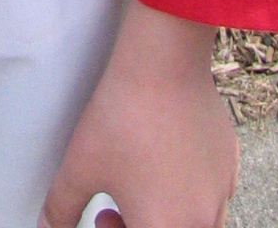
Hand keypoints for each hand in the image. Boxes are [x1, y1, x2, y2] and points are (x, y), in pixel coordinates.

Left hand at [39, 0, 237, 227]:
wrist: (163, 65)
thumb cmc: (122, 117)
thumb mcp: (78, 166)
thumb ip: (61, 207)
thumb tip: (47, 226)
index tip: (101, 218)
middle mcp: (201, 220)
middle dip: (138, 227)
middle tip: (112, 207)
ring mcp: (221, 192)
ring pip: (195, 221)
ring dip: (165, 212)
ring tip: (139, 179)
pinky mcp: (230, 164)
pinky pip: (211, 193)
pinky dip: (187, 187)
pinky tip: (165, 155)